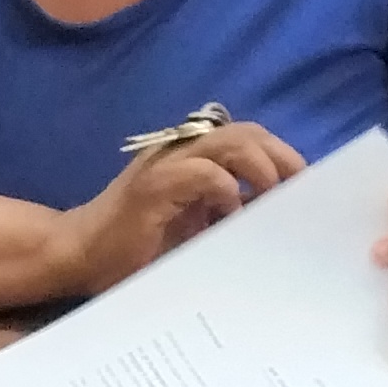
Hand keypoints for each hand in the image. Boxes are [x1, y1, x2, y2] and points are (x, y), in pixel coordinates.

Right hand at [52, 121, 304, 296]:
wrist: (80, 254)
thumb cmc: (139, 248)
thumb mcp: (197, 230)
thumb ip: (231, 216)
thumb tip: (281, 219)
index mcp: (196, 159)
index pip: (251, 139)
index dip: (283, 156)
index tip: (307, 189)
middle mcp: (183, 152)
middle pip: (247, 132)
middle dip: (282, 157)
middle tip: (302, 191)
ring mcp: (166, 164)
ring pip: (228, 142)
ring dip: (261, 166)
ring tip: (274, 196)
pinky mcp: (153, 186)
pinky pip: (200, 172)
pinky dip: (223, 187)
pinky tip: (231, 211)